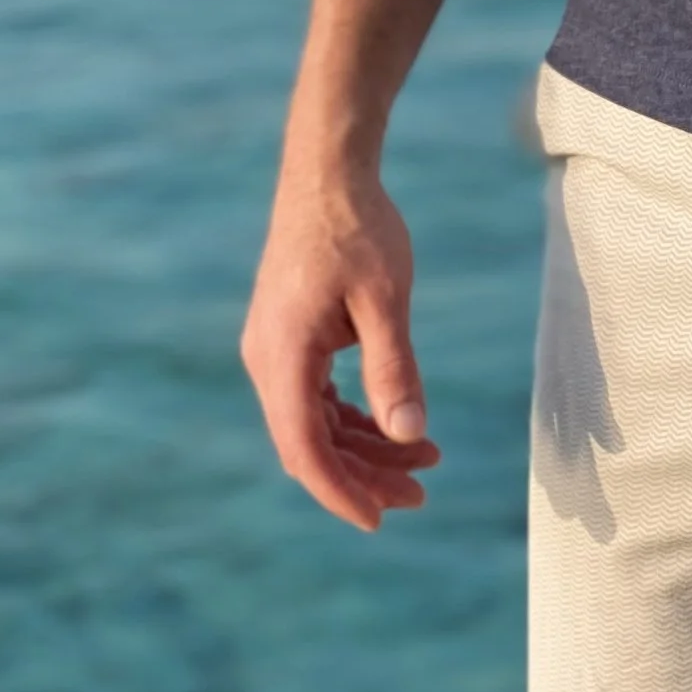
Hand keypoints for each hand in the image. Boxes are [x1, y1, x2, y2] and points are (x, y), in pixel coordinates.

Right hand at [242, 159, 441, 531]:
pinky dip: (354, 417)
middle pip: (310, 443)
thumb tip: (409, 434)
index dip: (341, 492)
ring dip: (363, 447)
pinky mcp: (289, 337)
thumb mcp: (385, 298)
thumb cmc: (358, 225)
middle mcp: (267, 358)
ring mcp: (275, 348)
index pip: (305, 447)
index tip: (379, 521)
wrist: (327, 170)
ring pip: (314, 423)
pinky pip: (316, 396)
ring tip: (424, 458)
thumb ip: (394, 367)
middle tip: (421, 493)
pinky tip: (395, 425)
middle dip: (363, 475)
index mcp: (283, 353)